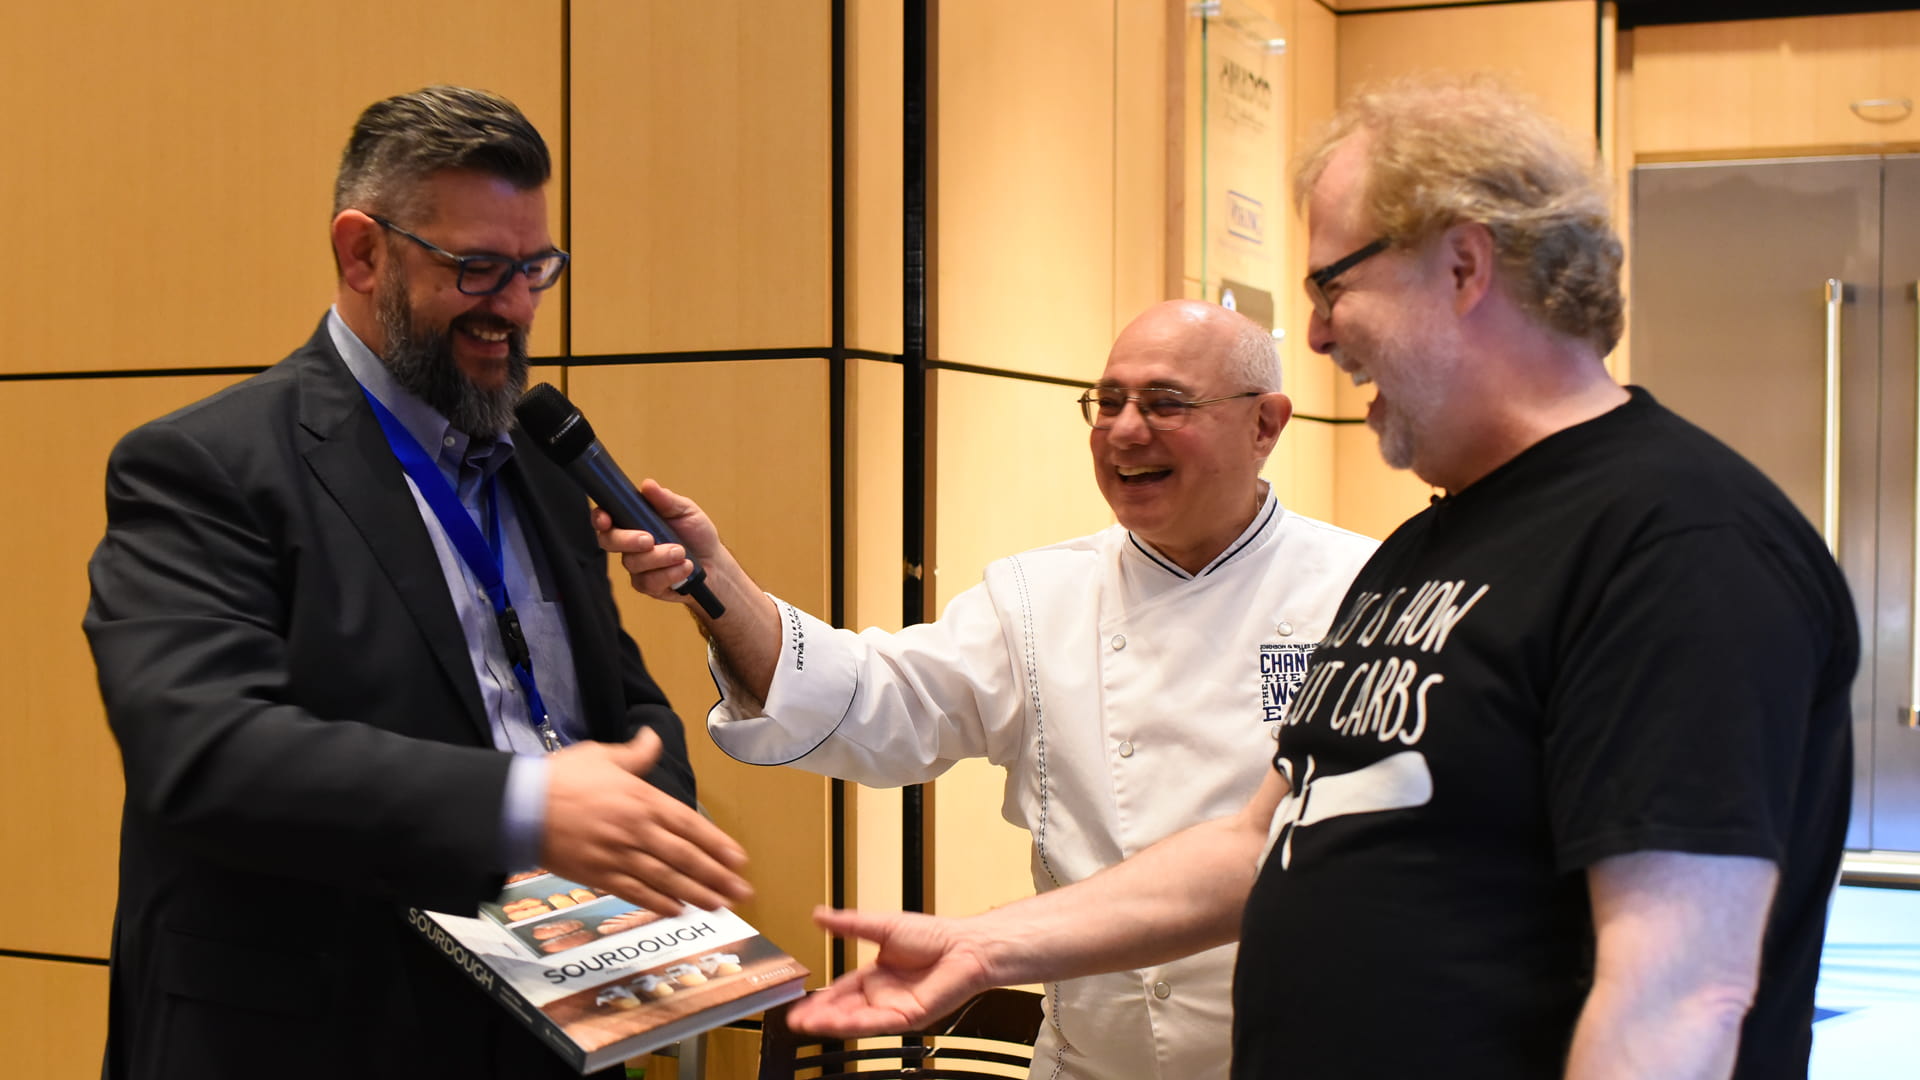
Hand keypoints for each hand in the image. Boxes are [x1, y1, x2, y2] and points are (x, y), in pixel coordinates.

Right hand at [539, 728, 751, 913]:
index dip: (717, 844)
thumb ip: (635, 754)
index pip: (690, 825)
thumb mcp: (602, 755)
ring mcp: (618, 856)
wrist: (519, 806)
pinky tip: (678, 910)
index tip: (738, 859)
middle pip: (685, 857)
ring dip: (696, 894)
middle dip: (717, 876)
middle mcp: (637, 830)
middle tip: (741, 892)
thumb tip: (653, 737)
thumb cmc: (560, 778)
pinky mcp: (599, 875)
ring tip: (719, 905)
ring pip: (666, 880)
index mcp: (642, 800)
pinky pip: (636, 893)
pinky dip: (659, 903)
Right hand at [593, 480, 720, 604]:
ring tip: (682, 552)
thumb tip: (648, 485)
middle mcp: (629, 544)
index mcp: (634, 521)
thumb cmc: (697, 534)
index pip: (606, 518)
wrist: (715, 564)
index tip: (606, 519)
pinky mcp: (647, 585)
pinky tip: (685, 568)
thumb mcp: (686, 511)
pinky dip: (670, 573)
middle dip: (627, 540)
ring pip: (633, 563)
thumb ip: (665, 500)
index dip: (600, 518)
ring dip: (659, 557)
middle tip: (650, 539)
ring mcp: (637, 566)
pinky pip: (648, 582)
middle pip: (609, 541)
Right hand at [786, 906, 995, 1036]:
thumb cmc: (934, 935)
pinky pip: (878, 1023)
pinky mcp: (909, 1016)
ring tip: (809, 1025)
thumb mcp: (882, 927)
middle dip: (820, 1017)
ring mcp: (895, 1007)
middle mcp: (883, 994)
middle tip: (796, 1021)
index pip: (841, 991)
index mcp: (876, 975)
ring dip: (833, 1024)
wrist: (964, 945)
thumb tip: (820, 915)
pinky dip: (857, 1024)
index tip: (799, 1006)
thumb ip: (849, 926)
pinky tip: (839, 1024)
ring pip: (857, 1021)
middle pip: (845, 1010)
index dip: (820, 1000)